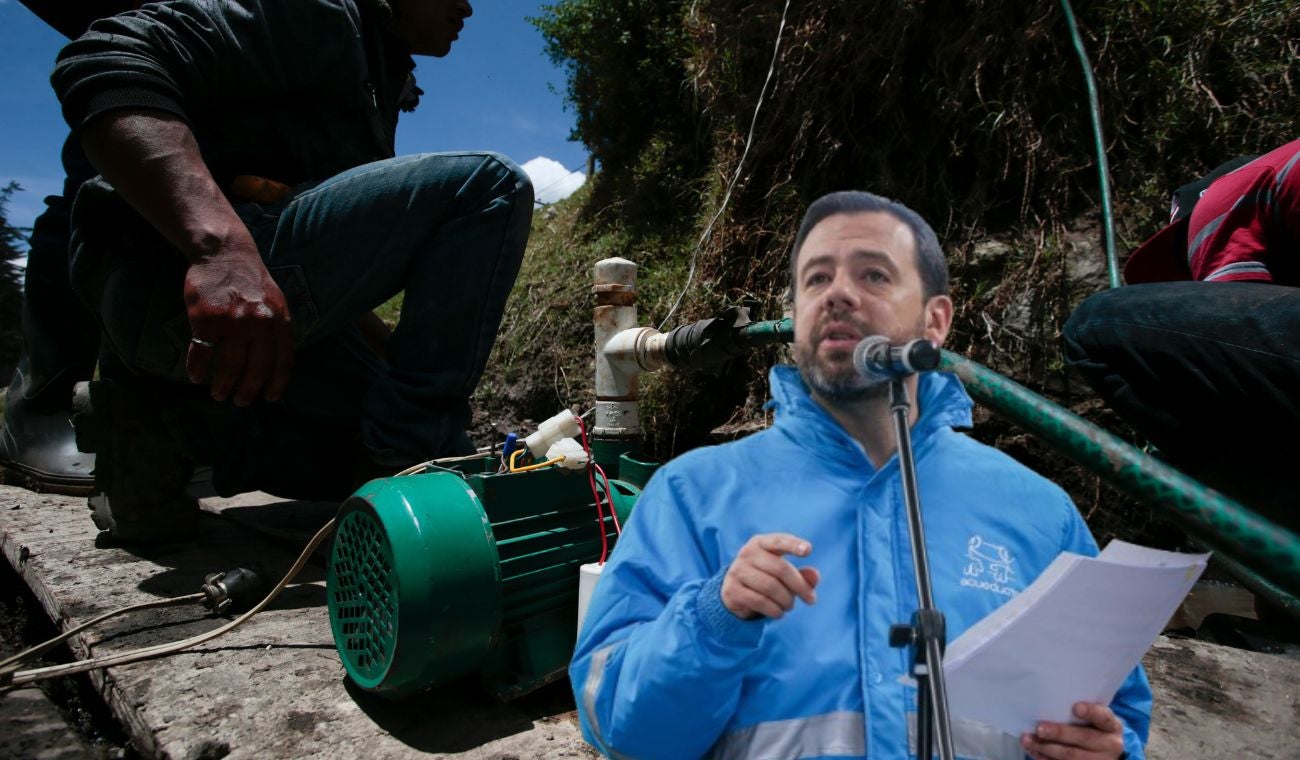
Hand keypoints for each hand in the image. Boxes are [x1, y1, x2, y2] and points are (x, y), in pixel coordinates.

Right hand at [183, 232, 293, 405]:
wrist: (224, 253)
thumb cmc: (251, 281)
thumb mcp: (276, 302)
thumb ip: (278, 329)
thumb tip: (278, 365)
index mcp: (280, 320)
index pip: (284, 360)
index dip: (277, 383)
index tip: (270, 398)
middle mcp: (259, 323)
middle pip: (257, 369)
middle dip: (248, 391)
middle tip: (240, 402)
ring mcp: (233, 322)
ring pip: (230, 366)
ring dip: (223, 385)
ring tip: (219, 394)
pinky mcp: (206, 319)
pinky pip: (202, 353)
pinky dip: (198, 369)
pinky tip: (196, 377)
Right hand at [721, 533, 819, 619]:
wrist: (733, 591)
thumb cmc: (765, 577)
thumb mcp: (783, 573)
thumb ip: (802, 574)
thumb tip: (815, 577)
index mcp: (760, 543)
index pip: (778, 541)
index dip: (793, 545)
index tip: (808, 550)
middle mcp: (747, 554)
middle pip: (780, 569)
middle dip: (800, 586)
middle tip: (811, 600)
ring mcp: (737, 571)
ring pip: (771, 587)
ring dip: (787, 600)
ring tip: (790, 605)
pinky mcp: (732, 590)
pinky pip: (760, 601)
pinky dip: (774, 610)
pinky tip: (779, 612)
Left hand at [1021, 702, 1126, 759]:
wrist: (1106, 753)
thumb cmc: (1094, 727)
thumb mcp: (1096, 718)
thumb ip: (1081, 709)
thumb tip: (1050, 699)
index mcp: (1111, 726)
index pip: (1103, 717)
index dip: (1090, 712)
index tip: (1076, 708)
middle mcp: (1109, 745)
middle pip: (1083, 738)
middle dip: (1059, 733)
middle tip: (1039, 728)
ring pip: (1071, 756)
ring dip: (1046, 748)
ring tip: (1027, 740)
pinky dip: (1045, 758)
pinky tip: (1033, 751)